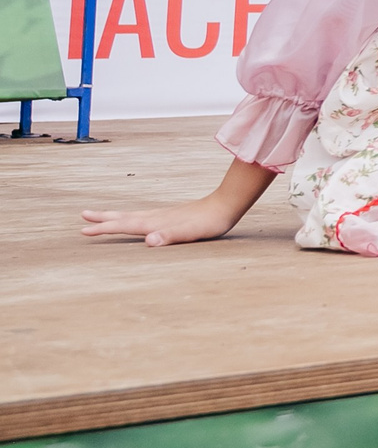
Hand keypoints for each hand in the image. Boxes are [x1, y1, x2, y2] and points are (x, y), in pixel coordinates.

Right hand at [81, 158, 272, 245]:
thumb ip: (169, 236)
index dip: (104, 228)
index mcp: (155, 223)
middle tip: (83, 216)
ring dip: (115, 216)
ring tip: (101, 215)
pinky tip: (136, 220)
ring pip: (133, 215)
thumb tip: (149, 241)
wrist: (225, 206)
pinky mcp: (171, 216)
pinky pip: (144, 217)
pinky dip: (132, 217)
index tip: (84, 230)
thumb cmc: (207, 223)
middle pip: (124, 217)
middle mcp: (155, 217)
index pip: (124, 226)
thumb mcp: (189, 233)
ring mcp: (163, 215)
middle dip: (103, 218)